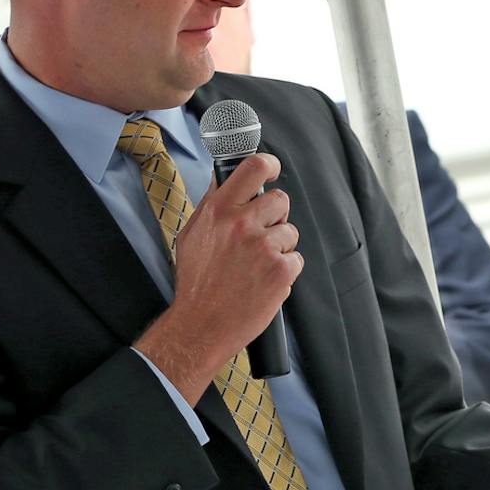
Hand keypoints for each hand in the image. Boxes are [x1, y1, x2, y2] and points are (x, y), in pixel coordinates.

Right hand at [134, 153, 300, 401]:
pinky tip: (264, 282)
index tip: (273, 170)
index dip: (269, 164)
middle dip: (276, 217)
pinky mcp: (281, 269)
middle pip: (280, 200)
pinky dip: (285, 271)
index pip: (253, 168)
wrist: (201, 324)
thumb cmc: (197, 282)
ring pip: (290, 232)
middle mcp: (242, 223)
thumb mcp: (193, 235)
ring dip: (280, 247)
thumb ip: (212, 206)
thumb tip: (223, 178)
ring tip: (257, 266)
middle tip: (262, 236)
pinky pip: (296, 259)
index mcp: (219, 210)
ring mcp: (264, 246)